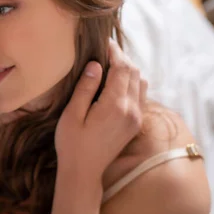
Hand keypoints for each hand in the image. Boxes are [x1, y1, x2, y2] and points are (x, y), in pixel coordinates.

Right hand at [55, 40, 146, 178]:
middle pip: (134, 72)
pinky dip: (132, 82)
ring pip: (141, 82)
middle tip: (105, 50)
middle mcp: (131, 110)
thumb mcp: (72, 114)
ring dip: (129, 69)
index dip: (114, 51)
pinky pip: (140, 95)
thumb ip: (85, 88)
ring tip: (110, 64)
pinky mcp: (135, 124)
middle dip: (122, 57)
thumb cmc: (72, 144)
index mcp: (115, 105)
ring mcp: (136, 118)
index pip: (122, 68)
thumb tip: (95, 65)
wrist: (83, 173)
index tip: (104, 41)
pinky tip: (116, 83)